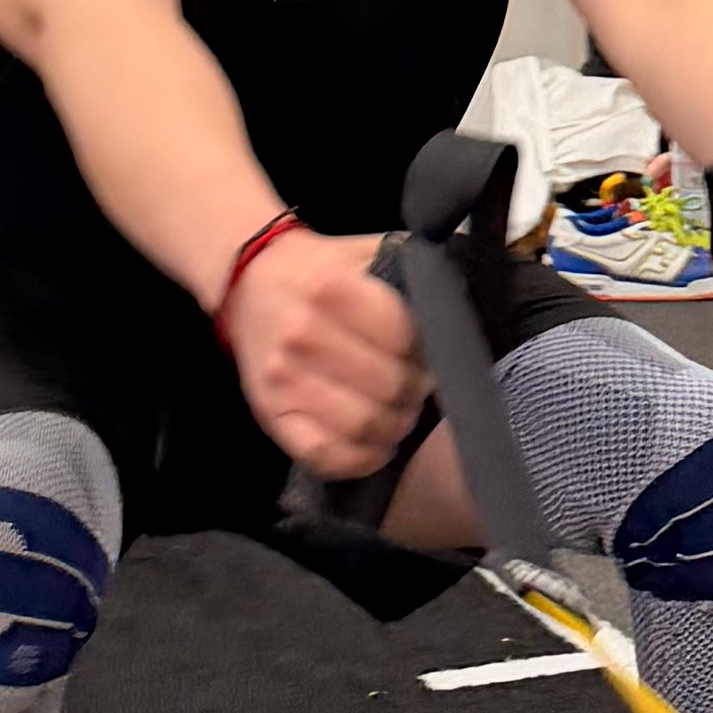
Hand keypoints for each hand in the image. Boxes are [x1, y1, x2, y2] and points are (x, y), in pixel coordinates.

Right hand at [219, 226, 426, 477]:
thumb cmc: (322, 271)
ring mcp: (283, 379)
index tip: (431, 354)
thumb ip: (414, 274)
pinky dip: (360, 460)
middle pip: (388, 386)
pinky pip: (324, 455)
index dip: (429, 352)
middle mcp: (303, 334)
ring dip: (394, 427)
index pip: (404, 336)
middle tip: (420, 387)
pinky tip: (377, 445)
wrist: (250, 284)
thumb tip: (463, 307)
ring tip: (401, 414)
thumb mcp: (367, 252)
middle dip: (415, 392)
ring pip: (363, 426)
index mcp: (329, 287)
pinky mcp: (272, 414)